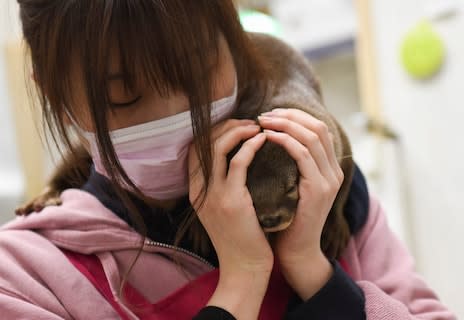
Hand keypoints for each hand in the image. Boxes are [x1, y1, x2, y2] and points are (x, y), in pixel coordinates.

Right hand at [189, 119, 272, 318]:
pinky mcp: (231, 201)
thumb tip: (239, 159)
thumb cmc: (240, 238)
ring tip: (257, 127)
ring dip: (238, 130)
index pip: (196, 149)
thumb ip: (224, 186)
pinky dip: (250, 146)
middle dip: (226, 126)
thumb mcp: (223, 210)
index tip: (236, 126)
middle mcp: (199, 190)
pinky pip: (238, 162)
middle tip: (249, 123)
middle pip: (203, 143)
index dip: (213, 132)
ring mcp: (212, 195)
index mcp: (196, 191)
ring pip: (217, 147)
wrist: (244, 269)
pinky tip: (262, 140)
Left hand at [258, 109, 343, 299]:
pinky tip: (267, 137)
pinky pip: (302, 155)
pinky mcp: (318, 189)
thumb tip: (274, 137)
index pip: (318, 129)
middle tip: (265, 114)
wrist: (296, 250)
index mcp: (331, 168)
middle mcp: (335, 171)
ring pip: (311, 136)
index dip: (296, 116)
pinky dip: (285, 141)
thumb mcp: (293, 185)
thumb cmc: (288, 217)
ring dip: (285, 124)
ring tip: (263, 121)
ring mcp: (329, 180)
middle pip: (318, 127)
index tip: (272, 113)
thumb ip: (293, 164)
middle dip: (290, 115)